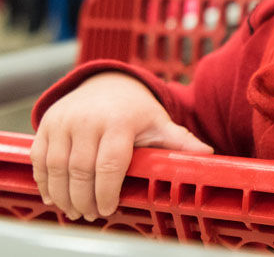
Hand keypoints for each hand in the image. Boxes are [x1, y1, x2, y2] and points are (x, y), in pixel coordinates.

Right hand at [30, 72, 212, 220]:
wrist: (107, 84)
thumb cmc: (136, 110)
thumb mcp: (160, 123)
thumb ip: (180, 141)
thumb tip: (208, 155)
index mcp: (119, 121)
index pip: (109, 164)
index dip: (107, 192)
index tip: (108, 208)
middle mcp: (88, 119)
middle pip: (80, 171)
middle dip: (84, 199)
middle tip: (91, 214)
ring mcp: (64, 120)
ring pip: (56, 168)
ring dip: (63, 195)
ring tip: (74, 210)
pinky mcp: (47, 123)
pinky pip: (40, 158)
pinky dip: (44, 181)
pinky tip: (55, 195)